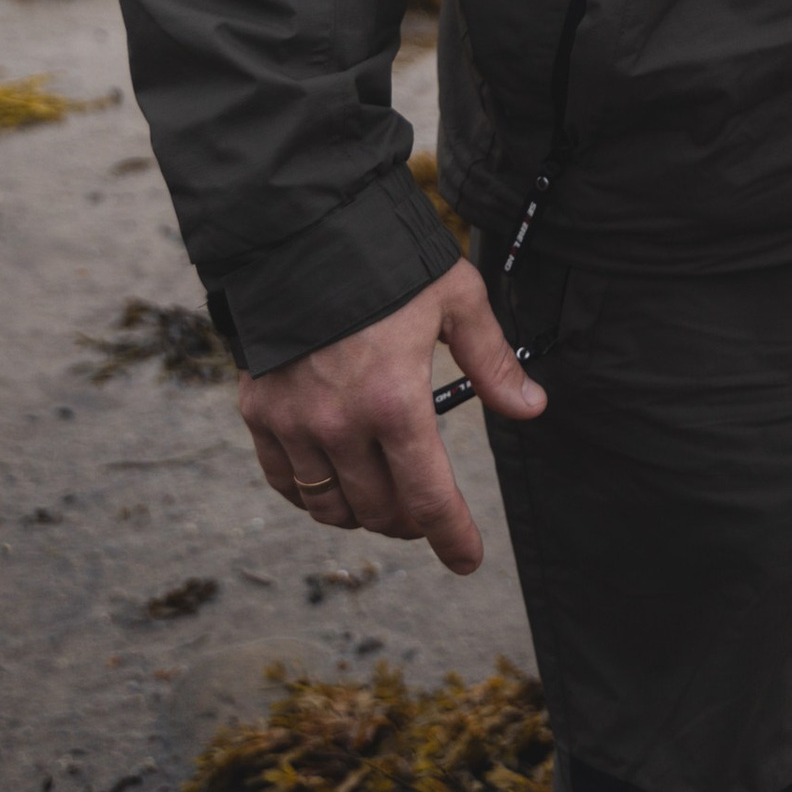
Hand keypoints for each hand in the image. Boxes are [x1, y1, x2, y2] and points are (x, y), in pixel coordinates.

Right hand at [239, 259, 544, 575]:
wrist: (299, 231)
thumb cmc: (388, 262)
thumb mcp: (456, 300)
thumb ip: (492, 362)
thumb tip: (532, 407)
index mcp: (394, 401)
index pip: (428, 498)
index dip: (453, 537)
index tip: (468, 559)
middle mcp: (339, 425)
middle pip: (380, 512)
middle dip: (412, 523)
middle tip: (428, 512)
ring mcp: (292, 424)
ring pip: (331, 507)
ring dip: (363, 514)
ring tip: (384, 496)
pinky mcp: (259, 413)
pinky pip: (286, 483)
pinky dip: (313, 494)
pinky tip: (334, 481)